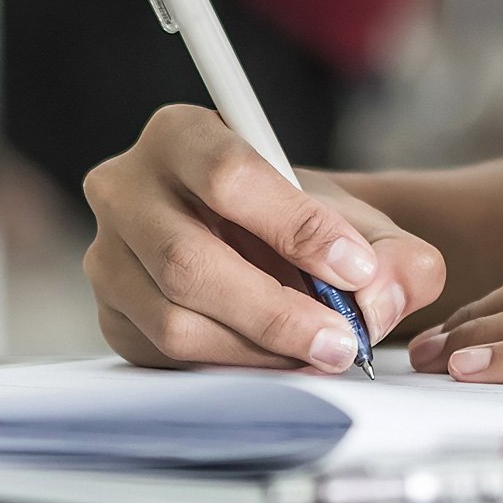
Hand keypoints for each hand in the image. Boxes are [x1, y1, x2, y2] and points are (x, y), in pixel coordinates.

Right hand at [84, 105, 444, 372]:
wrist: (263, 249)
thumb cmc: (300, 225)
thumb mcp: (358, 222)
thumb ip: (394, 253)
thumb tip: (379, 296)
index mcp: (181, 136)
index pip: (228, 176)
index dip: (295, 226)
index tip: (354, 268)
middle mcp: (126, 190)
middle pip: (187, 260)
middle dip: (276, 311)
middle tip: (342, 339)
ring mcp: (108, 256)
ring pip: (173, 318)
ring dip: (256, 348)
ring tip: (319, 353)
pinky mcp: (113, 315)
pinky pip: (165, 355)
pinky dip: (231, 367)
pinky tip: (279, 361)